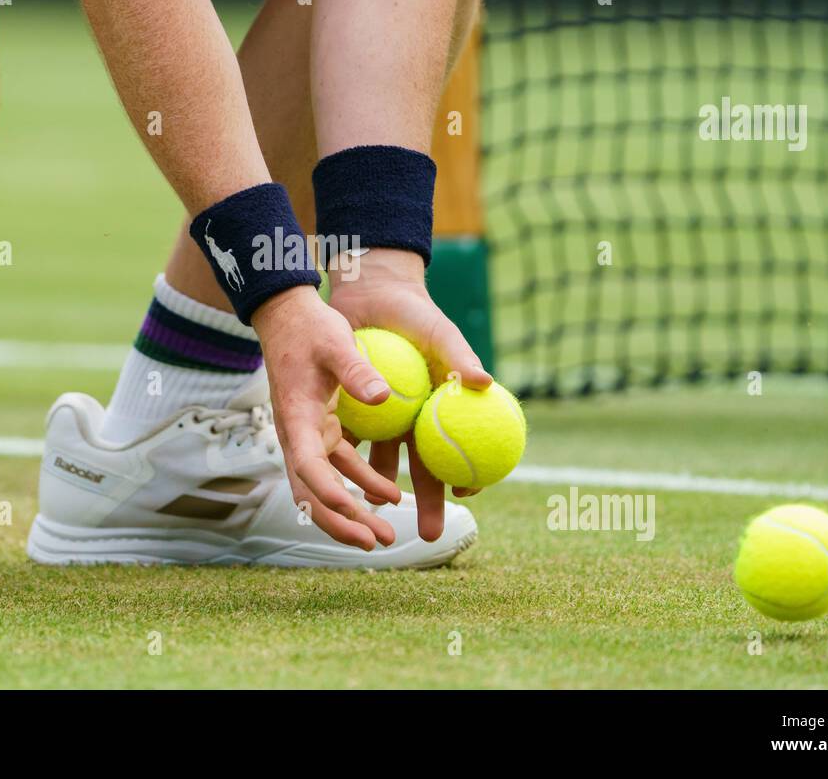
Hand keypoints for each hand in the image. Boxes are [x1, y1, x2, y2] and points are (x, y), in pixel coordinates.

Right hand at [251, 286, 403, 549]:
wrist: (289, 314)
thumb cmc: (312, 327)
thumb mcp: (336, 343)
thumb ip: (357, 371)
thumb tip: (383, 397)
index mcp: (297, 419)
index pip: (308, 468)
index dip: (329, 494)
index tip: (356, 511)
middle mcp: (297, 435)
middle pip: (311, 493)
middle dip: (341, 523)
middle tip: (375, 543)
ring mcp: (307, 435)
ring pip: (326, 487)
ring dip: (354, 512)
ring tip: (388, 535)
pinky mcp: (320, 429)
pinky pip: (340, 466)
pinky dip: (362, 484)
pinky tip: (391, 495)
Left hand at [327, 248, 493, 539]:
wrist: (372, 292)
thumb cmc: (416, 314)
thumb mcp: (440, 334)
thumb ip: (460, 358)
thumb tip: (485, 383)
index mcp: (438, 408)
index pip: (457, 450)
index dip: (466, 475)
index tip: (469, 493)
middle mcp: (410, 420)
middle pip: (421, 470)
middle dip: (427, 504)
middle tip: (432, 535)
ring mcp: (379, 418)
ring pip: (381, 464)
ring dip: (380, 493)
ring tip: (381, 524)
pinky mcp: (350, 410)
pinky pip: (348, 440)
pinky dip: (347, 464)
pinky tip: (342, 488)